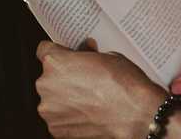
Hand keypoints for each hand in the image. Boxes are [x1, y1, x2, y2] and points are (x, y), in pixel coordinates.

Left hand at [35, 39, 163, 138]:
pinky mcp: (56, 130)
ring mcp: (50, 111)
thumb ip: (88, 54)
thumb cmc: (124, 85)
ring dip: (65, 97)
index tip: (66, 54)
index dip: (58, 51)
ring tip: (89, 99)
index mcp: (56, 63)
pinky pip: (58, 117)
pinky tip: (88, 113)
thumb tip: (85, 52)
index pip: (44, 50)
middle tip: (84, 78)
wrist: (136, 115)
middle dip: (64, 76)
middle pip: (49, 76)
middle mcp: (47, 86)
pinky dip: (69, 115)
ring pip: (52, 98)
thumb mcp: (108, 56)